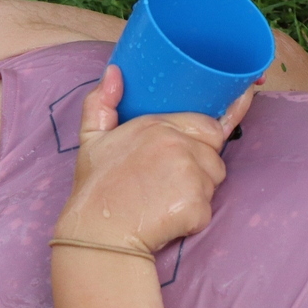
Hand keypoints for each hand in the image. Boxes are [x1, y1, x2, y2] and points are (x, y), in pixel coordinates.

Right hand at [54, 67, 253, 253]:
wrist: (98, 235)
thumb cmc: (96, 189)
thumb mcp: (91, 140)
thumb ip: (101, 102)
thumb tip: (115, 72)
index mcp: (159, 125)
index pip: (208, 124)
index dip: (202, 138)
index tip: (200, 146)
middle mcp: (179, 145)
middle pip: (216, 151)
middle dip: (203, 164)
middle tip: (170, 181)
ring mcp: (191, 175)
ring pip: (214, 182)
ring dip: (198, 192)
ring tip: (164, 201)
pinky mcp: (197, 205)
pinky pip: (207, 210)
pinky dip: (192, 218)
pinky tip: (167, 219)